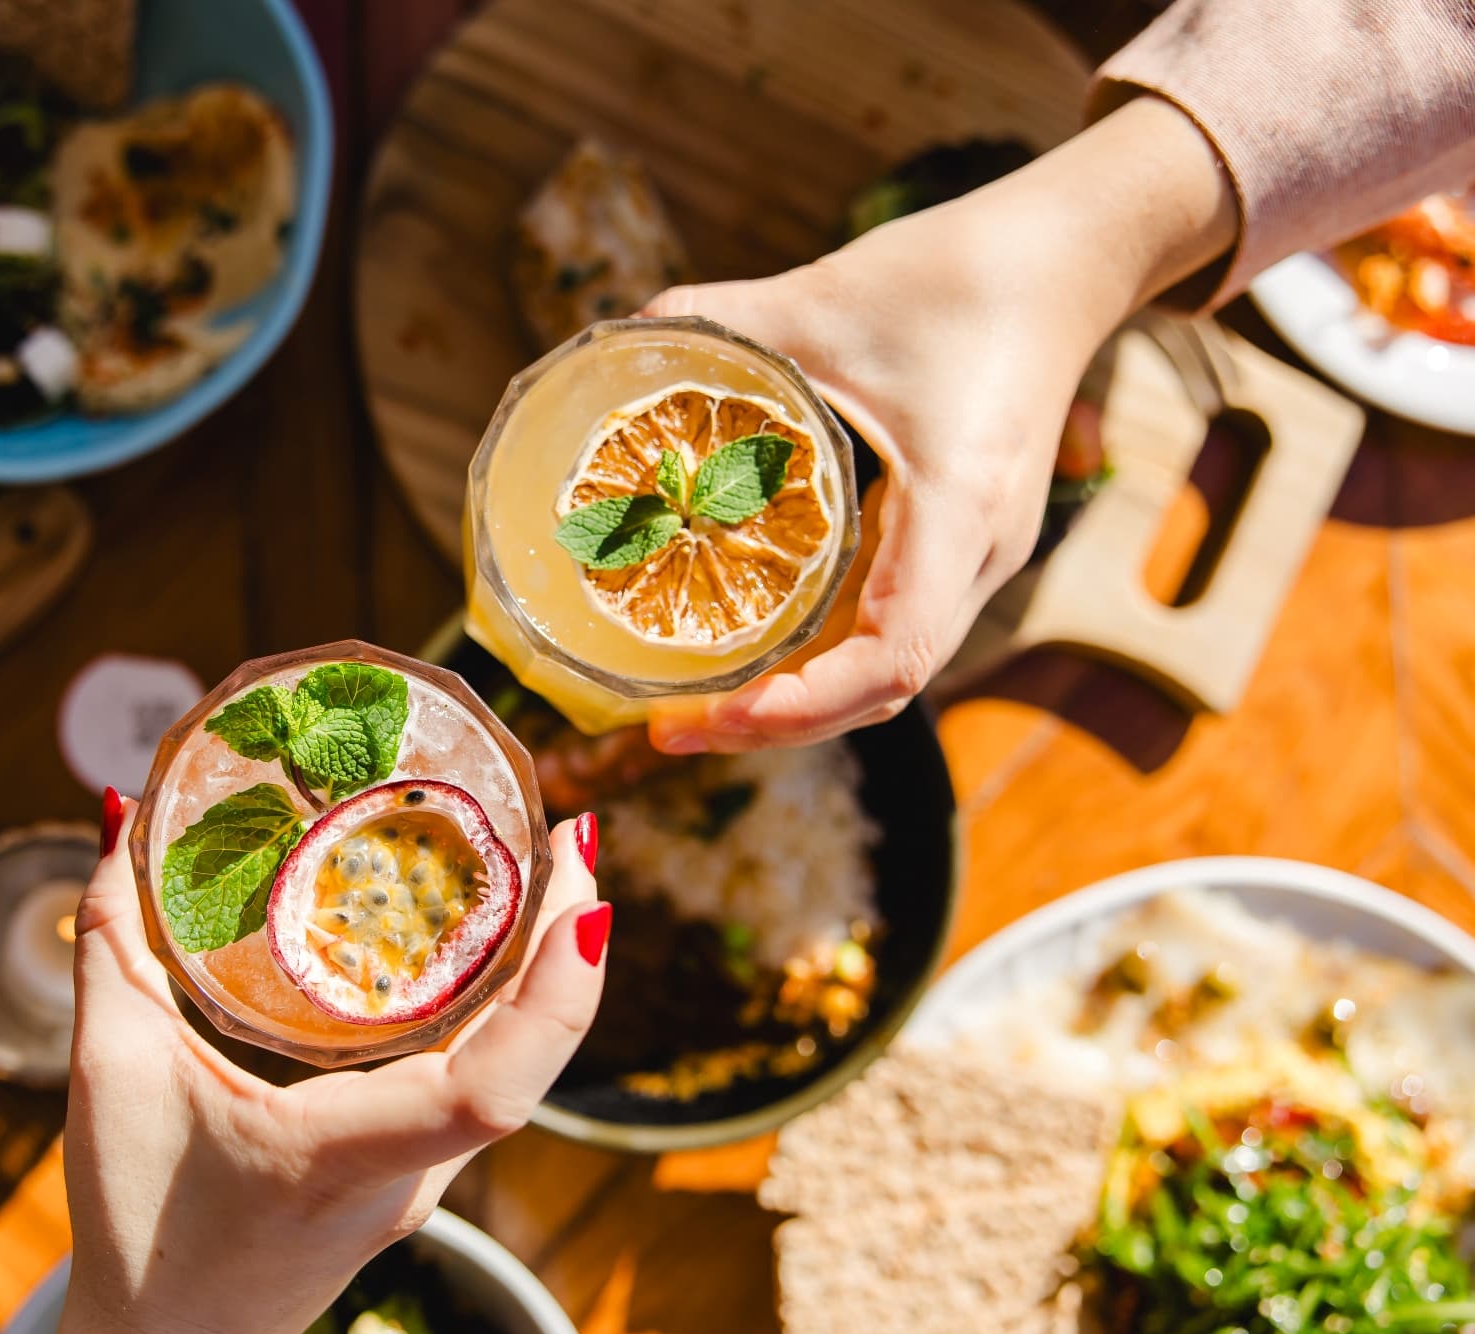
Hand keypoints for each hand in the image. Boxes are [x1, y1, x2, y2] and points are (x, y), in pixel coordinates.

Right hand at [54, 794, 607, 1333]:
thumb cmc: (140, 1233)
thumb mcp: (112, 1073)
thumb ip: (111, 943)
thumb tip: (115, 814)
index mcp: (343, 1153)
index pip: (487, 1090)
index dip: (555, 996)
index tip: (590, 899)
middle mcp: (407, 1169)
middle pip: (531, 1060)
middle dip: (569, 941)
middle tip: (573, 832)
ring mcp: (422, 1176)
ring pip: (521, 1068)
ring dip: (550, 969)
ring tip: (551, 861)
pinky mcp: (414, 1171)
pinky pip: (486, 1076)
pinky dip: (510, 1003)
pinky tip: (496, 936)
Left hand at [643, 96, 1237, 752]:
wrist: (1066, 258)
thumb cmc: (963, 275)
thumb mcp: (824, 294)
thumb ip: (712, 319)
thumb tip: (612, 343)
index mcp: (959, 505)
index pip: (894, 656)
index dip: (804, 704)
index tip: (716, 714)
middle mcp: (980, 553)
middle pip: (882, 688)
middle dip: (777, 724)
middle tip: (669, 729)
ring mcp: (978, 557)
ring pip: (887, 671)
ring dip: (798, 705)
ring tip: (697, 711)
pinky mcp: (962, 546)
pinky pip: (889, 629)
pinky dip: (821, 661)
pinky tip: (752, 654)